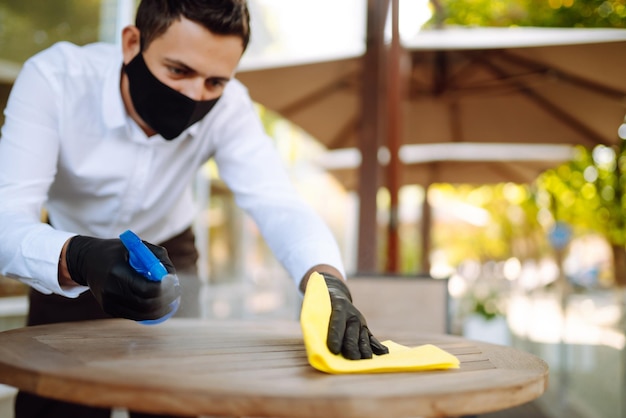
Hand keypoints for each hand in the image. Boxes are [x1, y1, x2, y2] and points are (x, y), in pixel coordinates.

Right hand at [65, 235, 180, 320]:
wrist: (87, 261)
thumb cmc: (118, 251)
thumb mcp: (137, 246)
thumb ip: (158, 258)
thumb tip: (173, 276)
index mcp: (117, 272)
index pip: (146, 289)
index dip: (165, 290)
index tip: (176, 285)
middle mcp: (111, 290)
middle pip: (145, 304)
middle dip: (165, 301)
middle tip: (176, 295)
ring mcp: (108, 302)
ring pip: (141, 314)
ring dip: (159, 310)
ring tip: (171, 302)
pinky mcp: (108, 308)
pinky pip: (133, 315)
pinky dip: (148, 312)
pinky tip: (157, 306)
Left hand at [320, 273, 388, 359]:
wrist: (334, 294)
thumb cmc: (320, 305)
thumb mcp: (316, 307)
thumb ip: (317, 321)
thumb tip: (313, 341)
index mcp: (339, 306)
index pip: (337, 322)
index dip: (335, 336)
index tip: (333, 350)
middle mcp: (352, 315)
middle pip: (351, 333)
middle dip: (351, 347)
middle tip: (351, 359)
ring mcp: (360, 322)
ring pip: (363, 337)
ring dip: (364, 349)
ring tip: (364, 360)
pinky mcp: (365, 328)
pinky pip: (371, 338)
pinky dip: (377, 346)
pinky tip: (383, 353)